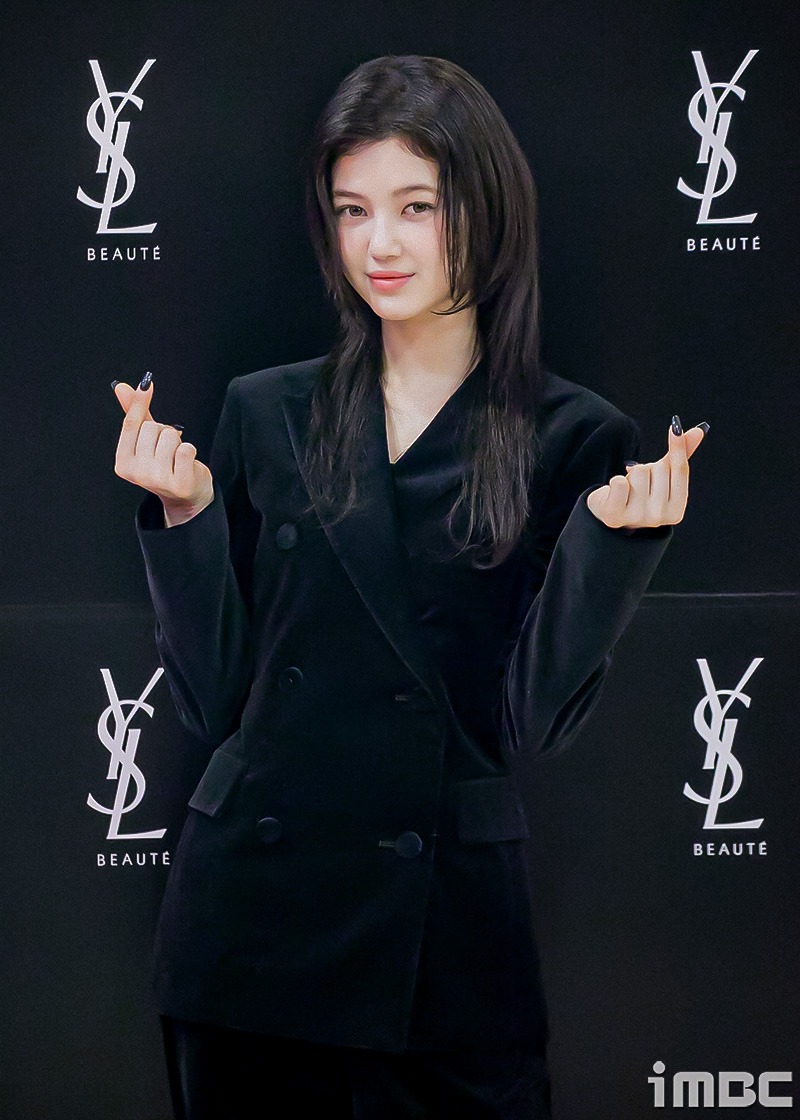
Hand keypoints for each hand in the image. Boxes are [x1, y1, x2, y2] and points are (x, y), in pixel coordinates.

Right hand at [113, 375, 214, 525]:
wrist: (187, 496)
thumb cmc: (166, 465)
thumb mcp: (146, 441)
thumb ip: (135, 415)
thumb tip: (121, 387)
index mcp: (123, 463)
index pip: (131, 424)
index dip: (140, 403)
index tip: (147, 384)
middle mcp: (138, 473)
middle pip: (152, 428)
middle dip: (164, 432)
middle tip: (166, 449)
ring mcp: (158, 480)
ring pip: (170, 436)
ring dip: (178, 442)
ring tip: (176, 458)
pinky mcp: (179, 483)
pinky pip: (186, 449)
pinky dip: (189, 451)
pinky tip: (186, 464)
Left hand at [586, 417, 706, 529]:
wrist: (613, 514)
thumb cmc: (643, 495)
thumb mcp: (664, 479)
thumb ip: (680, 456)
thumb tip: (698, 431)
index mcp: (676, 511)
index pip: (681, 470)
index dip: (678, 447)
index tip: (675, 427)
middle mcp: (659, 517)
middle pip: (658, 468)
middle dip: (648, 469)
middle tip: (641, 484)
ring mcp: (637, 517)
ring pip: (638, 471)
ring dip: (631, 475)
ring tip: (628, 490)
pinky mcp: (614, 515)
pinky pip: (619, 482)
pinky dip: (616, 481)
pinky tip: (616, 492)